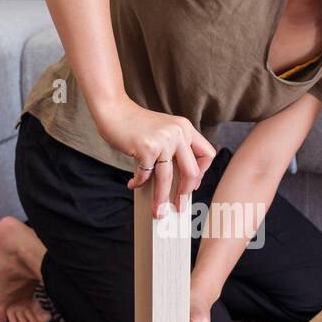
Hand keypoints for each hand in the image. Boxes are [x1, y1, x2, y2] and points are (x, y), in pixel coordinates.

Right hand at [97, 102, 216, 217]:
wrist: (113, 109)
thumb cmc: (136, 124)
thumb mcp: (164, 130)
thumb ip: (175, 148)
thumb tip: (179, 182)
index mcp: (186, 128)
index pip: (207, 154)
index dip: (202, 173)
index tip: (192, 185)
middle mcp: (178, 132)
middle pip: (192, 172)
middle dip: (185, 194)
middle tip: (179, 206)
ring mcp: (163, 140)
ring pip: (168, 178)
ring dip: (161, 199)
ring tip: (158, 211)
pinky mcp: (146, 148)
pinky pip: (146, 175)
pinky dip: (139, 183)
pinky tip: (133, 184)